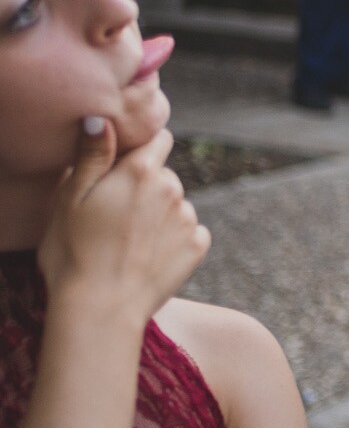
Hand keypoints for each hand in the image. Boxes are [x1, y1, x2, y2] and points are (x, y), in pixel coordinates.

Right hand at [38, 122, 207, 328]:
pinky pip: (189, 232)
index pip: (159, 139)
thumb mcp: (70, 198)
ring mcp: (188, 217)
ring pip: (175, 204)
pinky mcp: (198, 245)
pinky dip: (173, 240)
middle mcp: (173, 188)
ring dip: (159, 215)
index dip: (141, 150)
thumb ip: (92, 155)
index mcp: (141, 170)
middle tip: (115, 216)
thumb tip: (101, 118)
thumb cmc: (73, 252)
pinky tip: (147, 257)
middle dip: (146, 187)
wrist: (100, 309)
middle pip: (164, 175)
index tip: (123, 169)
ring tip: (128, 242)